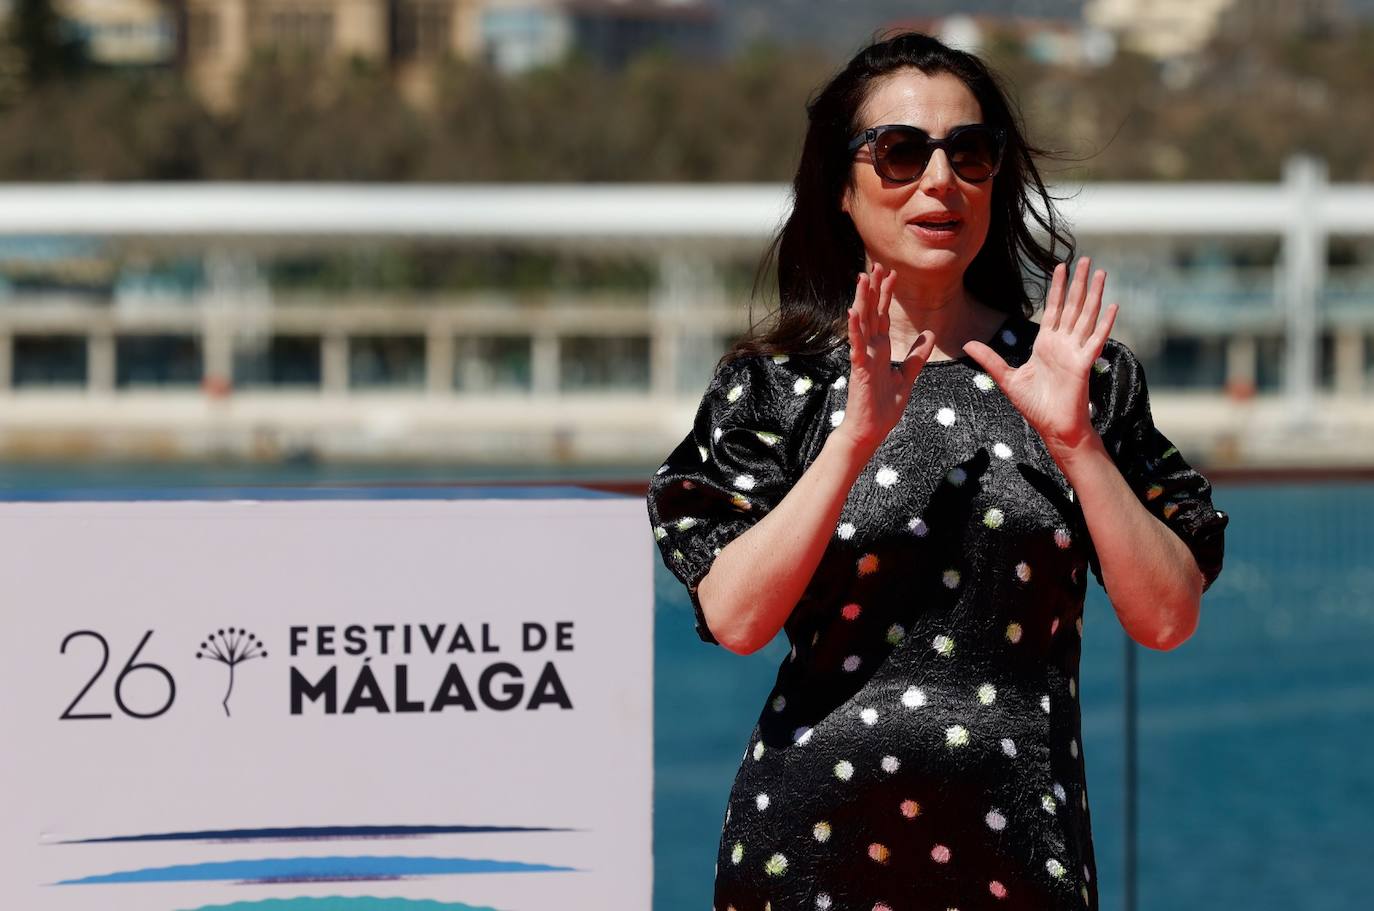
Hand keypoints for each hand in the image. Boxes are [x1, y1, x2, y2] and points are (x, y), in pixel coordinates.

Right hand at [836, 262, 935, 453]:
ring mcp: (863, 357)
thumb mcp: (908, 377)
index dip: (887, 295)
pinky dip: (854, 328)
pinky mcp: (859, 369)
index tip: (891, 274)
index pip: (883, 316)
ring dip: (862, 300)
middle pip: (872, 313)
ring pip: (862, 323)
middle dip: (874, 289)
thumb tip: (929, 335)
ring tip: (862, 278)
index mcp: (880, 350)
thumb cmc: (884, 408)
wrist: (869, 431)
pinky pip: (856, 345)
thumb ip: (917, 356)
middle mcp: (870, 349)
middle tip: (876, 264)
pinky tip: (852, 311)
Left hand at [962, 256, 1117, 455]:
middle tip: (1083, 258)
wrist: (1052, 426)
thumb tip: (967, 344)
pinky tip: (1112, 304)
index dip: (1057, 288)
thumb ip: (990, 359)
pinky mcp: (1085, 363)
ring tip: (1100, 272)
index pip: (1053, 309)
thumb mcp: (1007, 378)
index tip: (1059, 267)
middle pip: (1072, 306)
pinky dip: (1104, 322)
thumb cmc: (1034, 405)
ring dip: (1094, 294)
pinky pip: (1097, 339)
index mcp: (1046, 344)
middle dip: (1077, 282)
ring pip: (1086, 316)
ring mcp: (1076, 351)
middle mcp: (1063, 343)